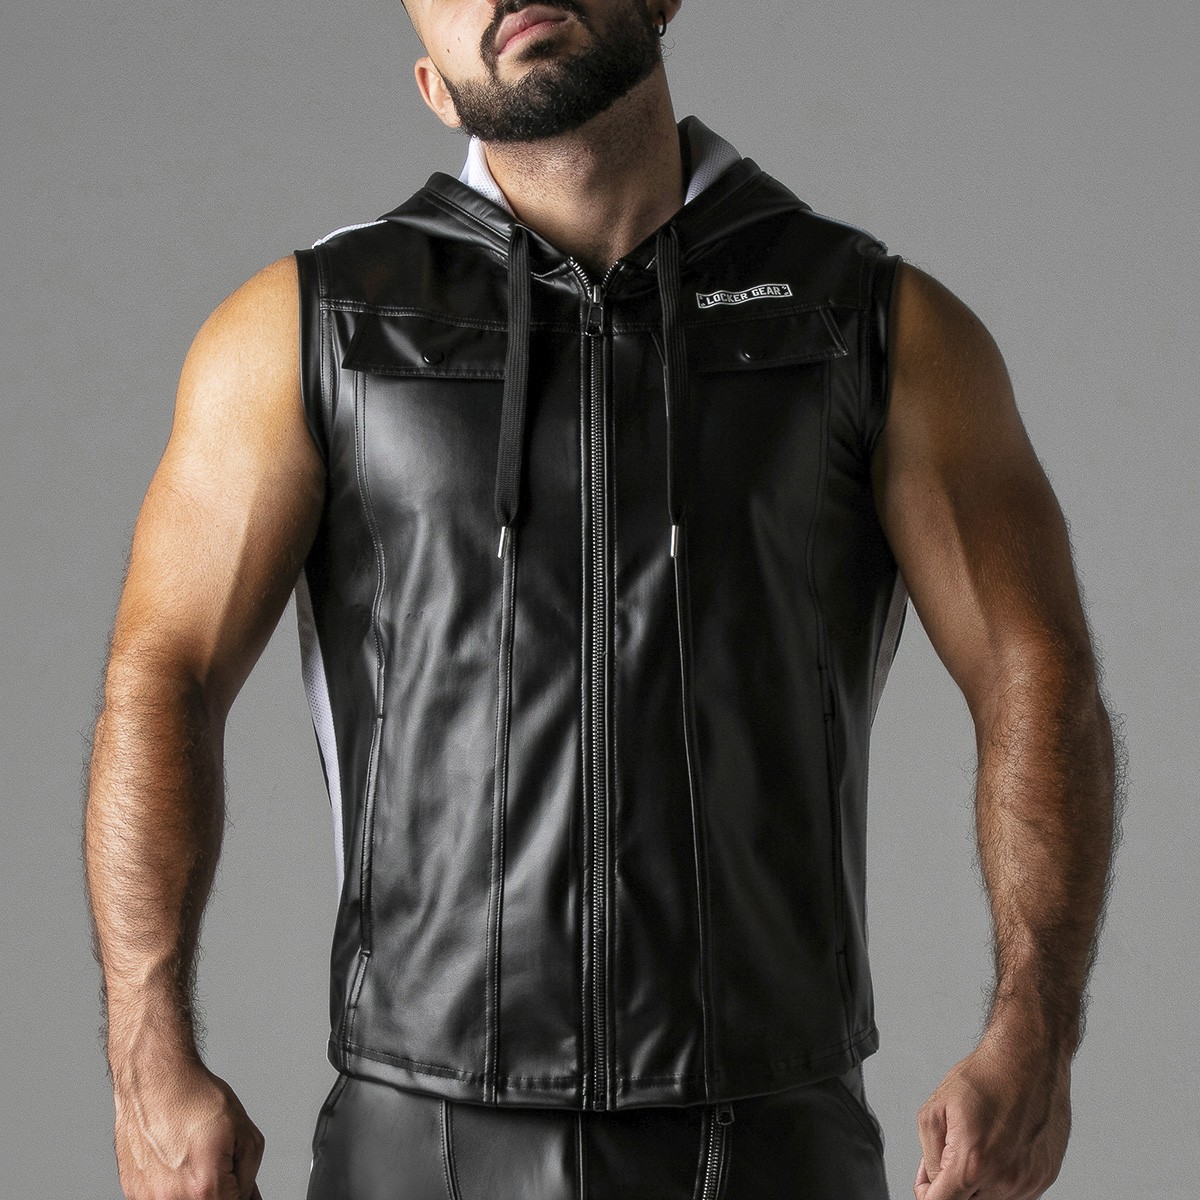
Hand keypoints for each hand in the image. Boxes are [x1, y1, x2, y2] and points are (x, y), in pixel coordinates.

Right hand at [113, 1049, 265, 1199]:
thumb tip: (248, 1196)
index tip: (235, 1180)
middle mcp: (171, 1199)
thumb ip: (248, 1174)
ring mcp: (147, 1198)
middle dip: (219, 1188)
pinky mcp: (132, 1191)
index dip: (241, 1192)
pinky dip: (172, 1185)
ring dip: (193, 1188)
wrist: (155, 1079)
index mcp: (204, 1187)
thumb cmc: (195, 1098)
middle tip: (217, 1162)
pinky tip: (175, 1158)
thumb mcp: (244, 1132)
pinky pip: (161, 1197)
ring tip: (194, 1156)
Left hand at [914, 1026, 1071, 1198]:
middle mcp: (1005, 1180)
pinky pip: (1016, 1192)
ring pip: (991, 1199)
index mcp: (973, 1163)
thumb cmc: (986, 1077)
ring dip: (979, 1181)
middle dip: (952, 1183)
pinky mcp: (1046, 1177)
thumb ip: (928, 1154)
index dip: (927, 1193)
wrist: (1028, 1060)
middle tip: (951, 1150)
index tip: (926, 1184)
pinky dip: (1001, 1176)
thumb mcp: (935, 1108)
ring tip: (979, 1140)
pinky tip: (999, 1145)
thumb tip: (930, 1180)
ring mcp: (1029, 1182)